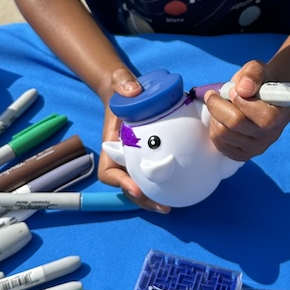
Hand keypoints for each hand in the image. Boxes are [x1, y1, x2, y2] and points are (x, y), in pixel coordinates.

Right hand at [96, 65, 170, 213]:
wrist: (130, 91)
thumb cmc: (122, 89)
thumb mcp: (120, 82)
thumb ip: (123, 84)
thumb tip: (133, 91)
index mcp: (110, 146)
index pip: (109, 172)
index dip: (120, 183)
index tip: (136, 187)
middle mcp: (121, 158)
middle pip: (127, 187)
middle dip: (142, 199)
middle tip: (162, 207)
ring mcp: (135, 160)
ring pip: (141, 186)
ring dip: (152, 199)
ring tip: (169, 206)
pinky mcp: (149, 158)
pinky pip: (153, 175)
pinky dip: (164, 184)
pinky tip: (181, 188)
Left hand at [203, 59, 289, 160]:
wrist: (257, 98)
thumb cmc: (258, 83)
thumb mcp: (257, 70)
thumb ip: (252, 74)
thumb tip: (242, 88)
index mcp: (281, 116)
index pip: (264, 118)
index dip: (242, 102)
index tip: (233, 91)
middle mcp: (272, 136)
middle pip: (236, 124)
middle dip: (218, 105)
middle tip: (214, 95)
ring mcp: (257, 148)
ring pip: (223, 133)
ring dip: (215, 116)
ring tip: (219, 106)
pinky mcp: (242, 155)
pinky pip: (219, 144)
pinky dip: (214, 128)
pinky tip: (220, 119)